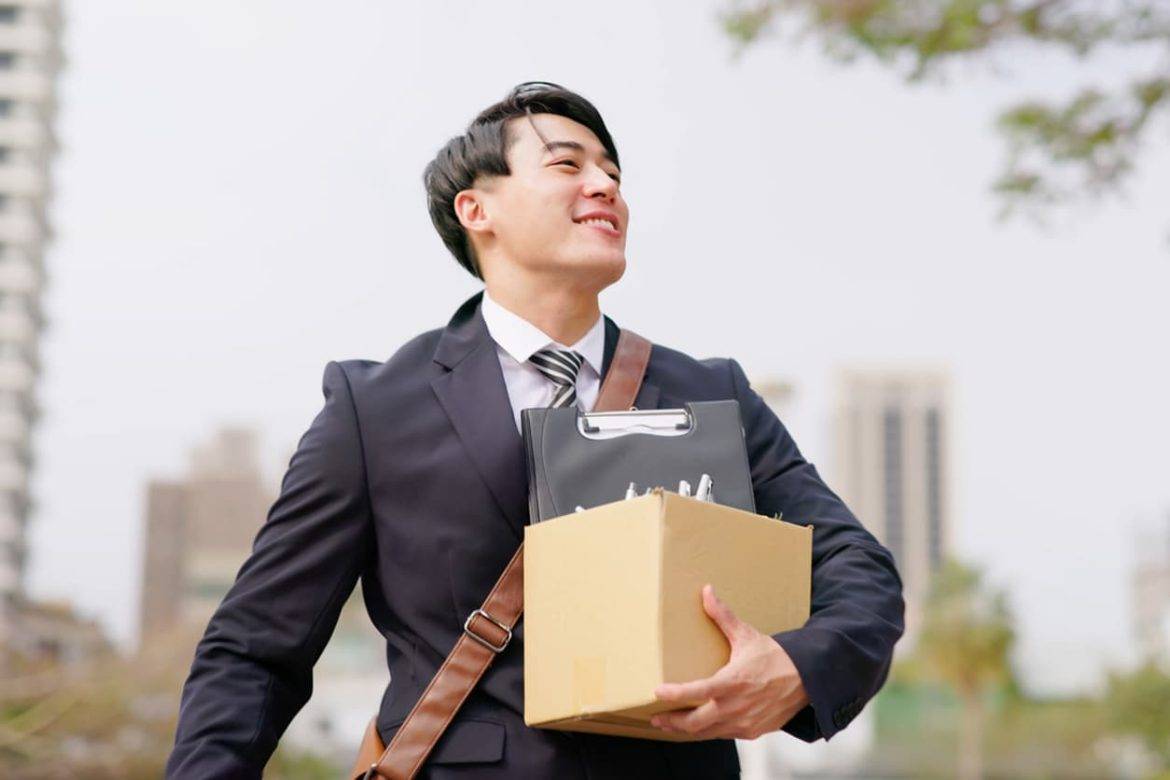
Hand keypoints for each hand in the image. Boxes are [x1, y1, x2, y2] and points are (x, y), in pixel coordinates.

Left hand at [651, 584, 808, 739]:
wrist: (807, 679)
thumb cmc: (775, 657)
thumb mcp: (746, 635)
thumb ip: (722, 616)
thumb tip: (707, 592)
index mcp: (733, 682)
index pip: (696, 692)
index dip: (674, 694)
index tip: (657, 692)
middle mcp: (737, 707)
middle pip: (695, 722)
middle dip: (672, 721)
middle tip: (655, 717)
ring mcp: (744, 722)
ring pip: (707, 733)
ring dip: (686, 730)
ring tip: (669, 724)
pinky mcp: (752, 731)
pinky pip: (723, 735)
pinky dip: (707, 732)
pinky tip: (698, 726)